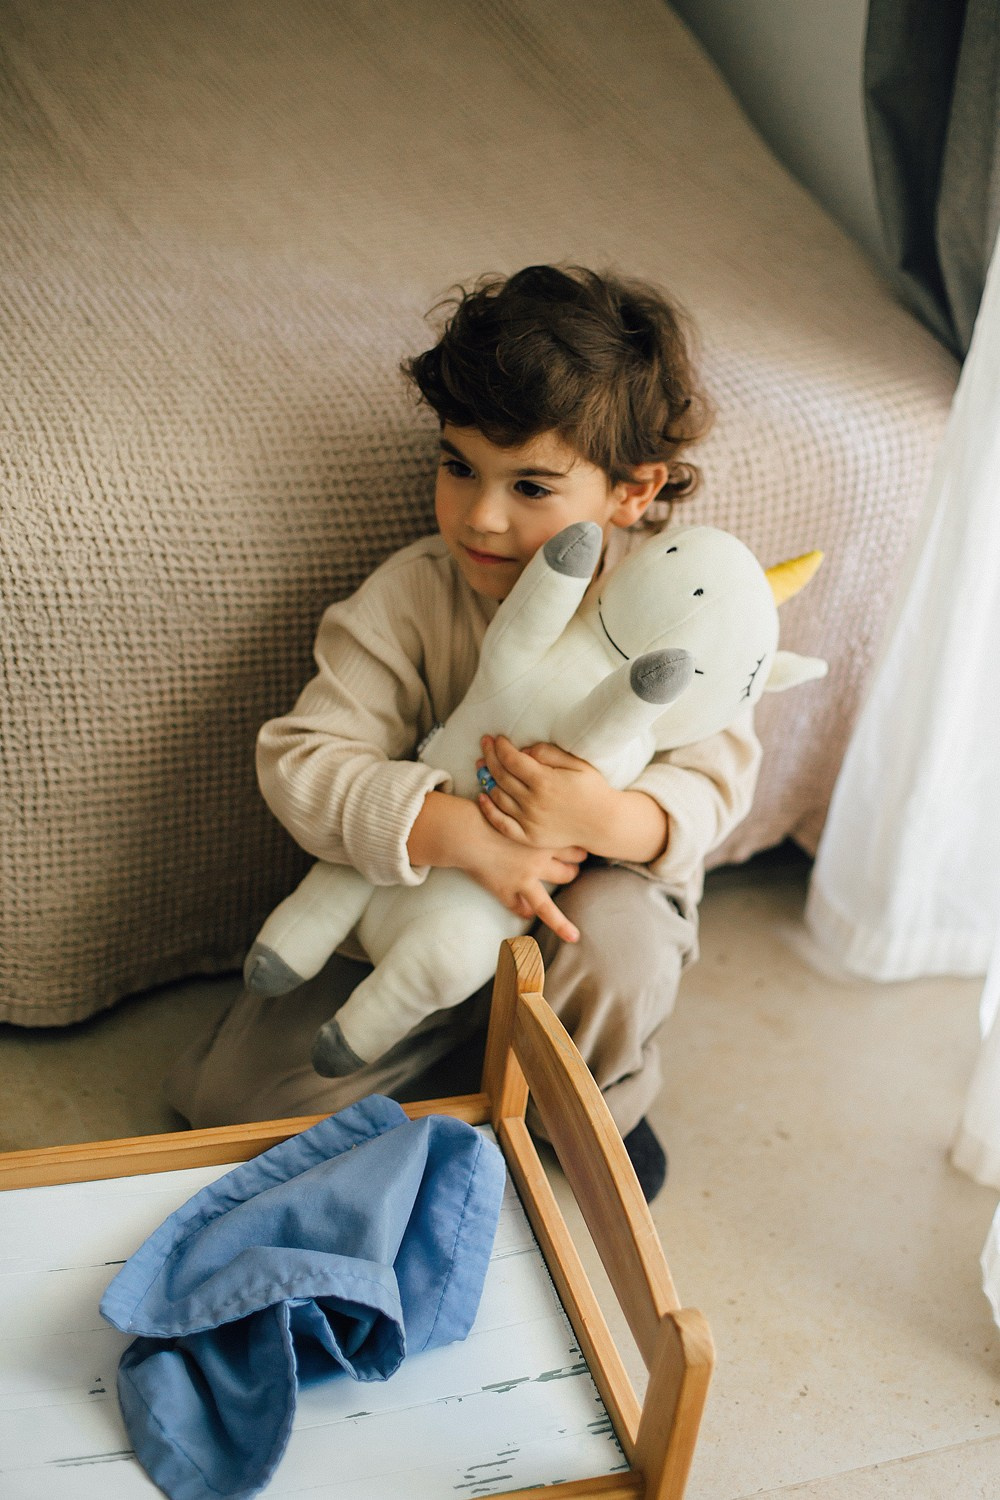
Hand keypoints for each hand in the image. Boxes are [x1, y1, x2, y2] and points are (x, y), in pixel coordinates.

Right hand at [463, 825, 584, 943]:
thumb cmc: (490, 815)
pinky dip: (523, 912)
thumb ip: (535, 818)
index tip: (583, 851)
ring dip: (559, 917)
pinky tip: (527, 913)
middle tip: (574, 871)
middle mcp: (538, 863)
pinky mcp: (505, 891)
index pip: (576, 850)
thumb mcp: (519, 812)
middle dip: (573, 873)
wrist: (467, 831)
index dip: (581, 851)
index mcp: (544, 841)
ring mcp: (522, 880)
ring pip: (547, 906)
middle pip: (567, 874)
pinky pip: (519, 909)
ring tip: (570, 931)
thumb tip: (548, 813)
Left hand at [477, 735, 670, 862]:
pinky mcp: (529, 837)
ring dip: (486, 779)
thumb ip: (549, 753)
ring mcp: (529, 822)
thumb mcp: (577, 763)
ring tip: (481, 765)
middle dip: (489, 757)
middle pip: (501, 776)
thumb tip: (524, 750)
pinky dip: (488, 810)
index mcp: (545, 781)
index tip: (496, 738)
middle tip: (484, 745)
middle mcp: (533, 802)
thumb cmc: (592, 789)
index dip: (500, 746)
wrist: (604, 824)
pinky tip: (482, 797)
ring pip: (498, 797)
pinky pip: (501, 824)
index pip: (512, 759)